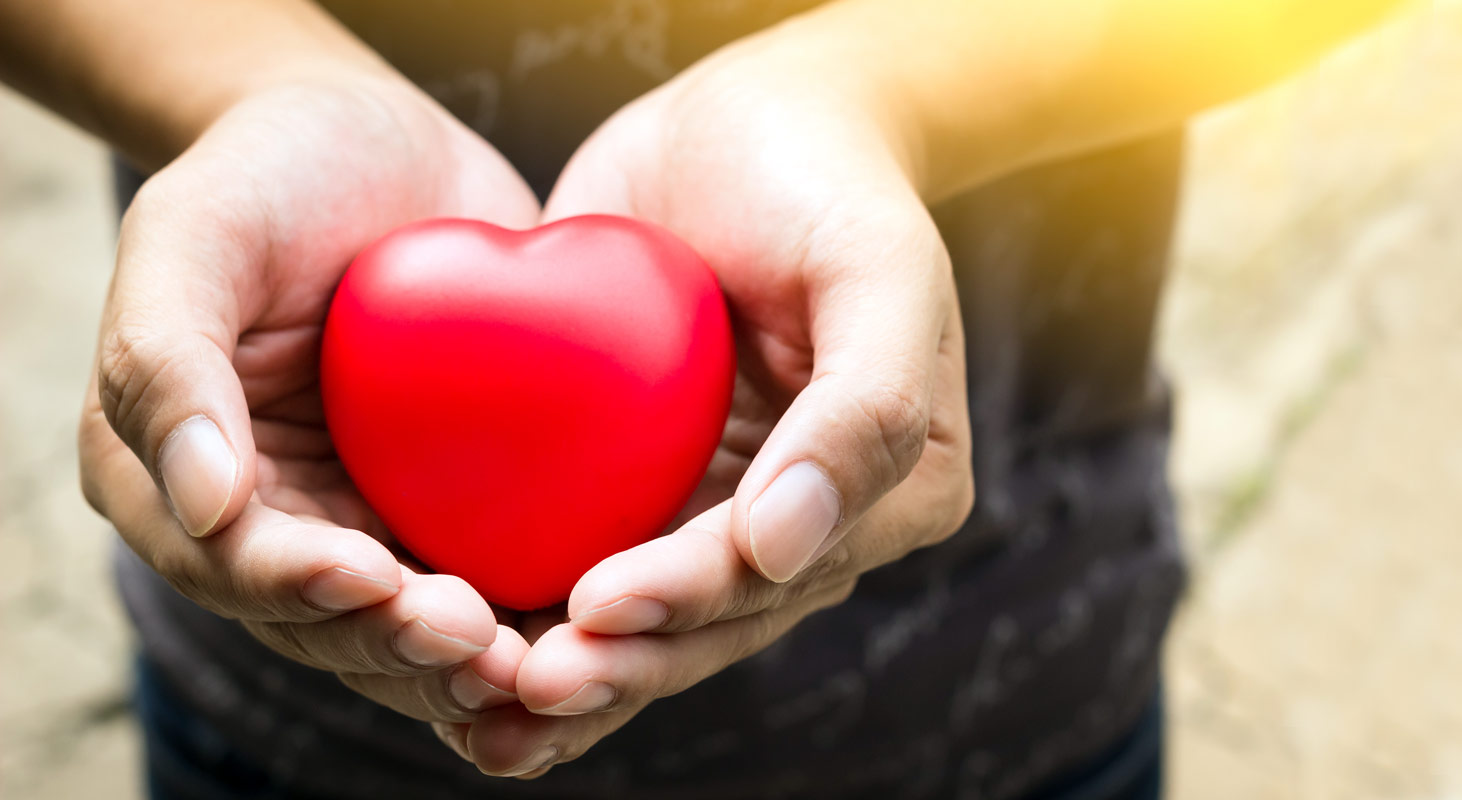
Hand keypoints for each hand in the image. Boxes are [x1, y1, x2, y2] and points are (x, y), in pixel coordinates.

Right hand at [79, 75, 542, 726]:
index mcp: (174, 477)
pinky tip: (590, 626)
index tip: (378, 583)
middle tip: (484, 648)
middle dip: (401, 645)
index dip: (301, 588)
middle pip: (328, 620)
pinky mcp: (446, 503)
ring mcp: (361, 516)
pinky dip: (527, 612)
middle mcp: (268, 518)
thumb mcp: (196, 232)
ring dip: (469, 659)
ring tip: (542, 663)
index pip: (234, 562)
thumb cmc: (272, 169)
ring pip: (409, 623)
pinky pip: (484, 572)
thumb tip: (206, 506)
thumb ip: (168, 358)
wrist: (381, 144)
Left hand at [443, 42, 974, 777]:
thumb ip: (864, 408)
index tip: (597, 607)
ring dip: (576, 673)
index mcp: (887, 491)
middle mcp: (809, 522)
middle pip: (713, 619)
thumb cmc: (824, 181)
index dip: (690, 597)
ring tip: (484, 721)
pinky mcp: (646, 486)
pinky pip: (593, 558)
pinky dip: (535, 616)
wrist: (749, 120)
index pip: (779, 566)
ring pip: (651, 619)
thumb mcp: (876, 268)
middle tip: (525, 691)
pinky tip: (466, 670)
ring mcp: (723, 509)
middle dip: (622, 663)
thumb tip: (787, 547)